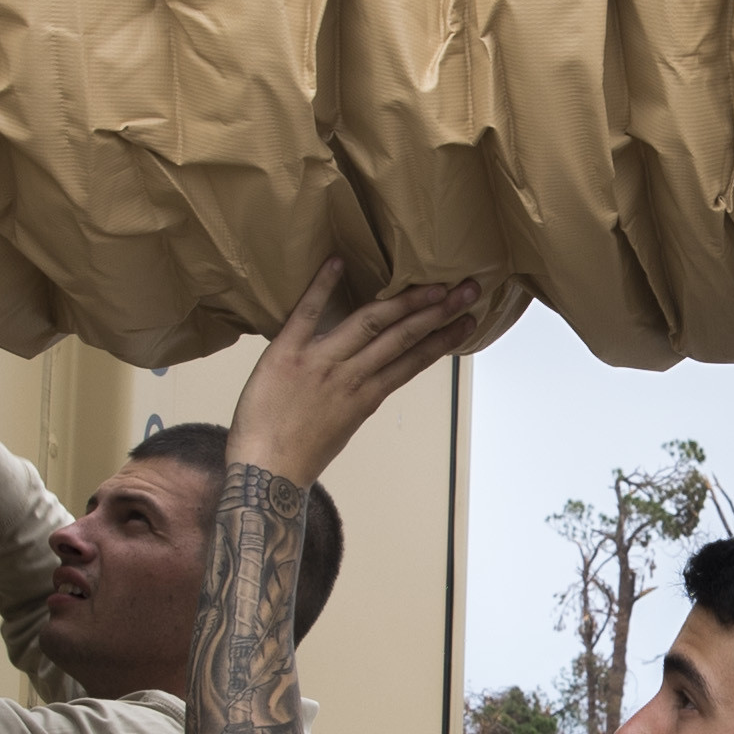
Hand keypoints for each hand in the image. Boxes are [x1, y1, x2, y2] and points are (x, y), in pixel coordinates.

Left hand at [226, 257, 485, 485]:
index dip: (443, 339)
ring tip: (434, 283)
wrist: (265, 471)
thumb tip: (373, 375)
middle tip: (468, 290)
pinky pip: (308, 313)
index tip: (469, 322)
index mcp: (366, 396)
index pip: (413, 361)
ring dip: (406, 301)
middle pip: (403, 337)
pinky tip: (338, 262)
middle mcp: (350, 376)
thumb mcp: (342, 426)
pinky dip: (323, 287)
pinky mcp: (286, 353)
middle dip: (439, 313)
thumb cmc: (299, 454)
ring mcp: (320, 362)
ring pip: (371, 324)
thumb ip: (359, 396)